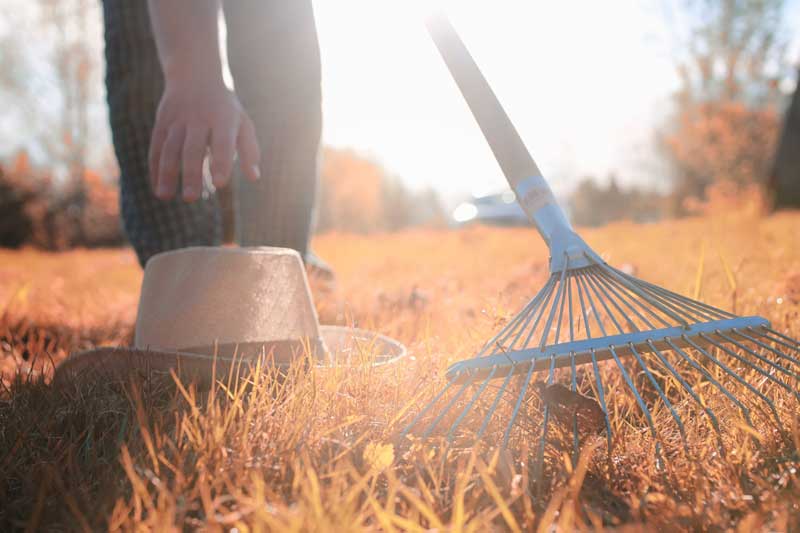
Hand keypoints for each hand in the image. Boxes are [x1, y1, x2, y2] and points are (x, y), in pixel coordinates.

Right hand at [148, 81, 260, 201]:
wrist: (195, 74)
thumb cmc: (226, 109)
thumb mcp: (243, 123)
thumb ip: (249, 151)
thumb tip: (254, 178)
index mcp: (223, 118)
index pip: (222, 141)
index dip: (221, 161)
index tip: (220, 184)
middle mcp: (198, 118)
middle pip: (192, 148)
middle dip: (191, 174)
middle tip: (191, 199)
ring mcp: (177, 119)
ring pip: (170, 148)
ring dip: (167, 173)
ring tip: (166, 197)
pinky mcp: (162, 122)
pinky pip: (156, 146)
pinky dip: (155, 167)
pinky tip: (157, 187)